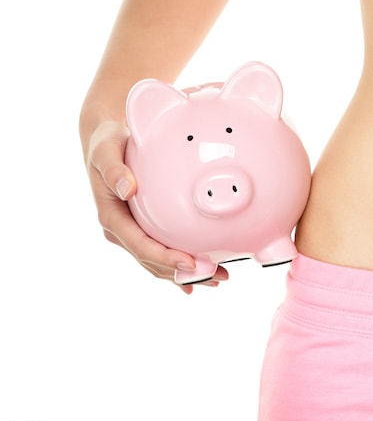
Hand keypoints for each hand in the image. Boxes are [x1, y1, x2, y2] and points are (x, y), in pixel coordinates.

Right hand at [83, 119, 228, 293]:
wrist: (105, 142)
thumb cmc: (106, 146)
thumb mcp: (105, 152)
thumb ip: (114, 171)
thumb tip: (127, 189)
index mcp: (112, 218)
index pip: (141, 246)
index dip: (165, 258)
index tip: (190, 263)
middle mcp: (122, 231)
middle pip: (154, 261)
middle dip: (184, 273)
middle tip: (216, 276)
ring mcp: (133, 232)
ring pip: (160, 262)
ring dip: (188, 274)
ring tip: (218, 278)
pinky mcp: (144, 228)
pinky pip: (164, 250)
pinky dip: (183, 264)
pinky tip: (202, 274)